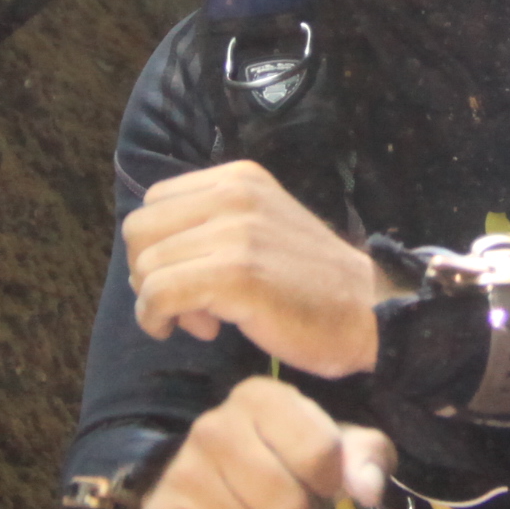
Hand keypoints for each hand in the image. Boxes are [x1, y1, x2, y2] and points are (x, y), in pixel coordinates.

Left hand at [124, 160, 390, 377]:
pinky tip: (198, 330)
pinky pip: (159, 295)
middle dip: (149, 273)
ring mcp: (233, 232)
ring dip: (159, 302)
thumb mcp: (263, 227)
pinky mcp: (234, 274)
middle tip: (188, 302)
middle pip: (139, 231)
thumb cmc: (315, 283)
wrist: (370, 311)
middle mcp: (232, 195)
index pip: (155, 203)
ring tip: (204, 318)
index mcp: (237, 179)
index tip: (193, 275)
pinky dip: (159, 319)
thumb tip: (153, 256)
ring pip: (145, 265)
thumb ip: (214, 225)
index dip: (161, 246)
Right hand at [140, 376, 394, 508]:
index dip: (333, 482)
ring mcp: (183, 473)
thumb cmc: (282, 460)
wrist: (208, 481)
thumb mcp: (335, 447)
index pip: (320, 452)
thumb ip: (365, 457)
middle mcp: (213, 427)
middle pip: (288, 505)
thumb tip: (368, 490)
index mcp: (259, 397)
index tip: (325, 485)